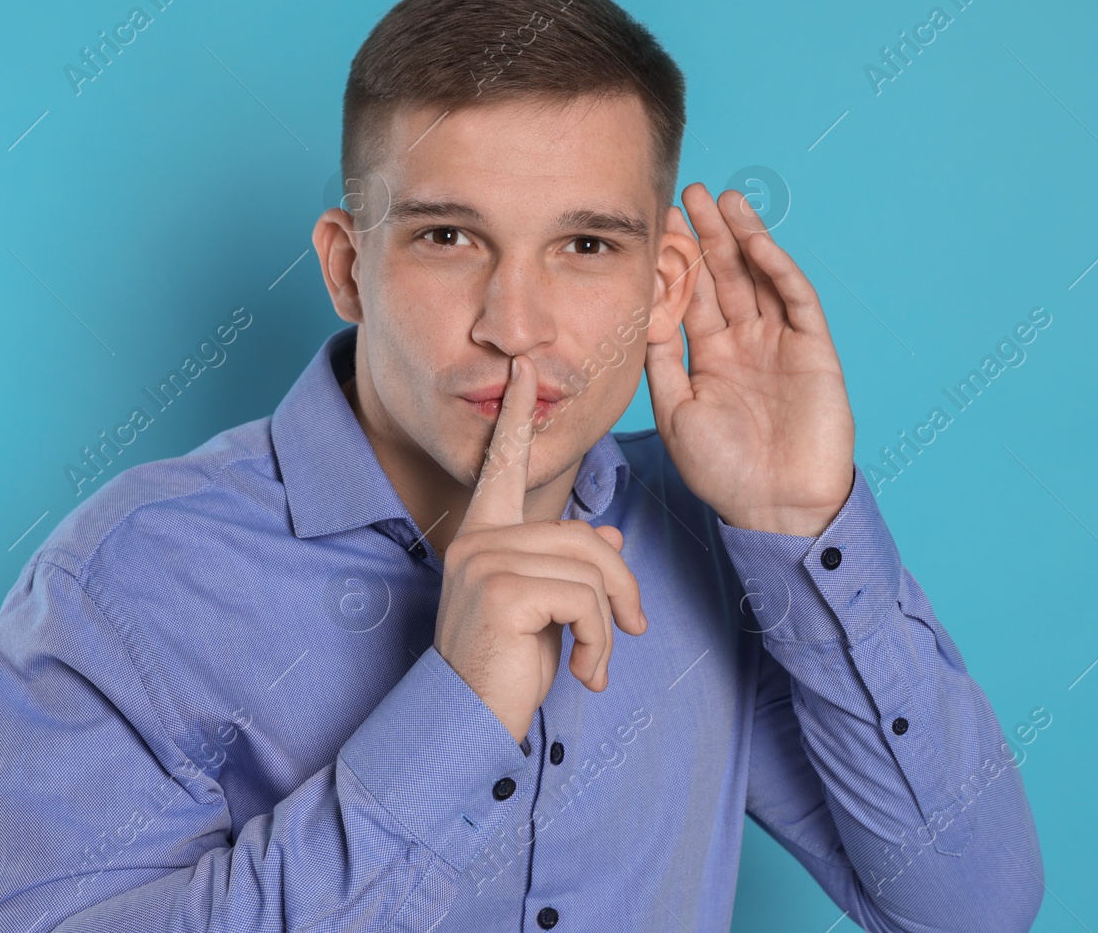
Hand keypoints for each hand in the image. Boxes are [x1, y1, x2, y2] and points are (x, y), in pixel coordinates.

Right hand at [433, 353, 648, 745]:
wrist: (467, 727)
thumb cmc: (506, 672)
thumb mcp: (549, 613)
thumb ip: (573, 569)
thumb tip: (614, 534)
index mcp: (484, 536)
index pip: (503, 467)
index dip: (517, 419)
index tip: (523, 370)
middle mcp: (477, 539)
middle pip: (585, 536)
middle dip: (621, 588)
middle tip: (629, 632)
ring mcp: (483, 560)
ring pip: (591, 566)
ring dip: (611, 622)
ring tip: (595, 661)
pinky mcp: (499, 590)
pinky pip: (585, 597)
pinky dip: (600, 640)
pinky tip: (583, 672)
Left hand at [644, 182, 855, 536]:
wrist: (774, 508)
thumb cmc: (724, 471)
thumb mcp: (676, 412)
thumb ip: (661, 362)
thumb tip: (642, 316)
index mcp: (712, 358)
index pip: (694, 296)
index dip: (680, 261)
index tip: (661, 224)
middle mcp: (747, 343)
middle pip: (727, 276)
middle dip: (709, 234)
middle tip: (690, 192)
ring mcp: (781, 343)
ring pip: (761, 277)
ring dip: (744, 238)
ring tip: (723, 200)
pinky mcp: (815, 350)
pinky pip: (796, 300)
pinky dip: (778, 269)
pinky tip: (757, 242)